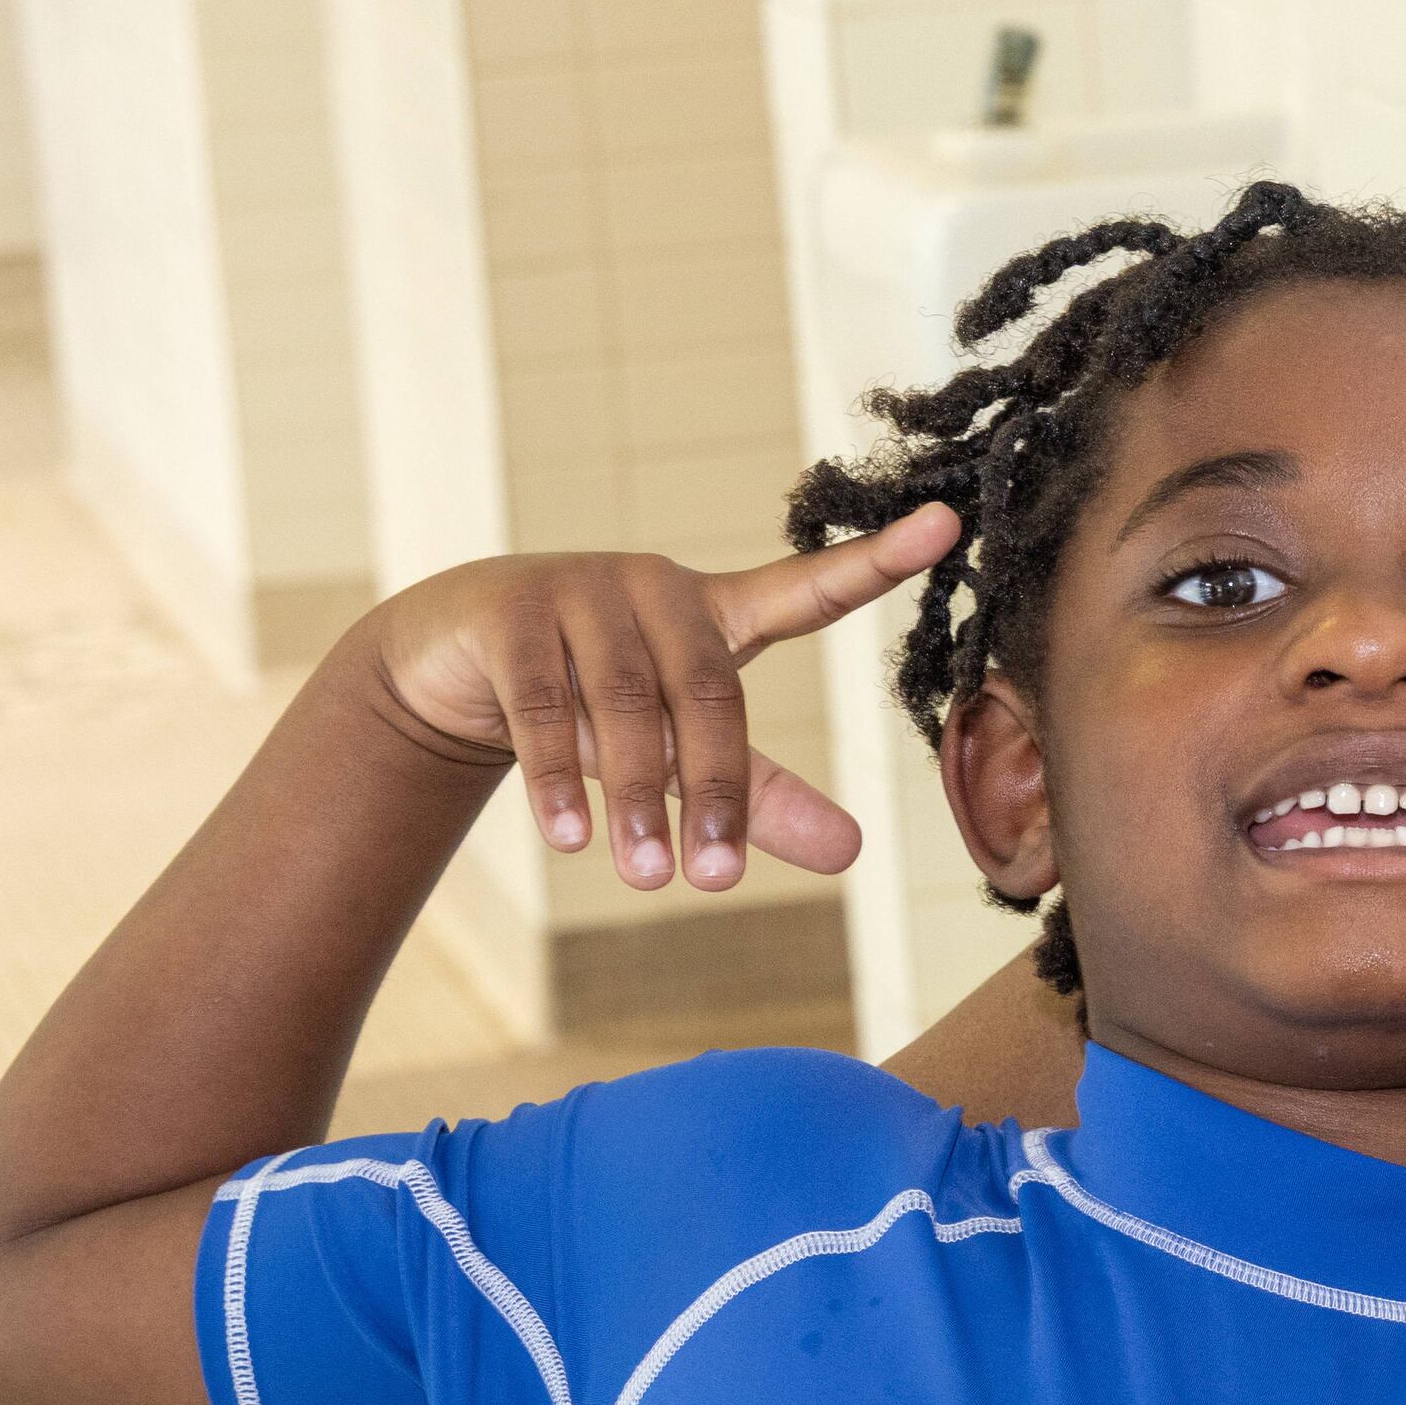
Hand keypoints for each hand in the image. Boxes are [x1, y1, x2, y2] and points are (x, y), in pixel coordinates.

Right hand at [363, 510, 956, 895]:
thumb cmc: (597, 707)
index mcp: (716, 614)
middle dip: (716, 792)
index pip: (808, 589)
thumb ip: (763, 799)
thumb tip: (849, 852)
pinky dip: (560, 776)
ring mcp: (582, 589)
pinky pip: (544, 703)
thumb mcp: (683, 755)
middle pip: (710, 692)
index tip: (946, 523)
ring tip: (644, 878)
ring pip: (626, 703)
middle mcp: (657, 587)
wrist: (459, 669)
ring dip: (639, 799)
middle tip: (715, 880)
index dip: (876, 561)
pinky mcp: (511, 610)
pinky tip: (572, 836)